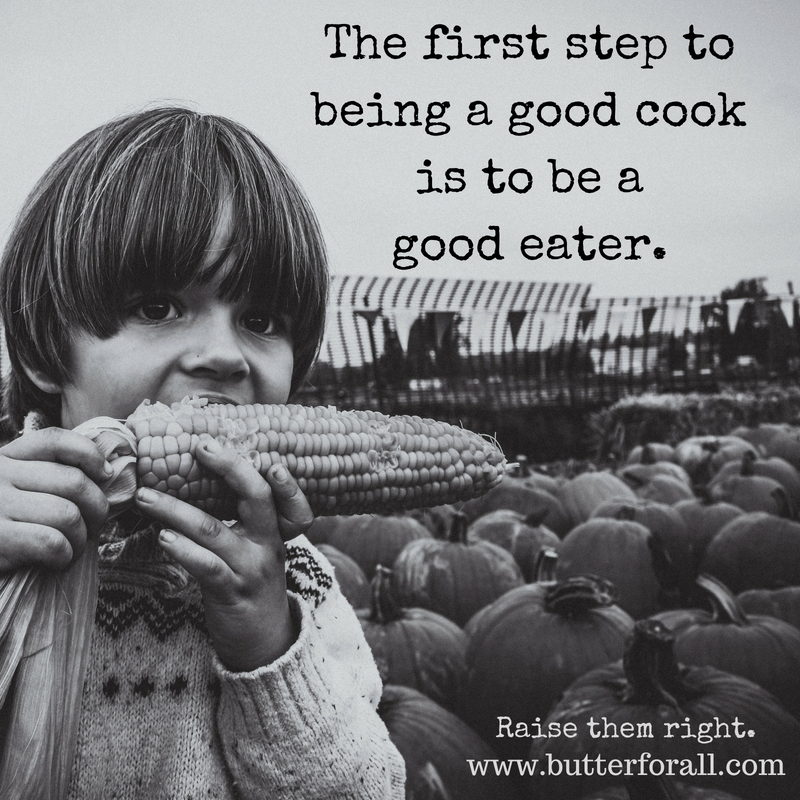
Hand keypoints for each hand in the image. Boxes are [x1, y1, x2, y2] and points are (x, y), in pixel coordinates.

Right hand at [0, 427, 112, 570]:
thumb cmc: (5, 526)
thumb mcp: (17, 490)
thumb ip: (50, 475)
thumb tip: (105, 474)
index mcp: (6, 459)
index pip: (54, 440)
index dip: (89, 454)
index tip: (106, 475)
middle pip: (73, 481)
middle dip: (96, 508)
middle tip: (93, 528)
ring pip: (68, 514)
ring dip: (81, 538)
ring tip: (74, 549)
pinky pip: (51, 542)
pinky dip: (65, 555)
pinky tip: (58, 561)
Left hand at [134, 438, 314, 671]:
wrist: (266, 644)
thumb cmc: (253, 588)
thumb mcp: (258, 552)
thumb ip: (242, 522)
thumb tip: (200, 484)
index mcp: (276, 532)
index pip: (284, 495)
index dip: (281, 475)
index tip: (266, 456)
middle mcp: (268, 545)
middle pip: (256, 497)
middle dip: (229, 467)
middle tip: (201, 446)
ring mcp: (251, 569)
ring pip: (214, 530)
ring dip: (175, 510)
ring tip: (145, 496)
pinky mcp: (231, 593)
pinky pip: (205, 567)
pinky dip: (183, 550)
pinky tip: (163, 538)